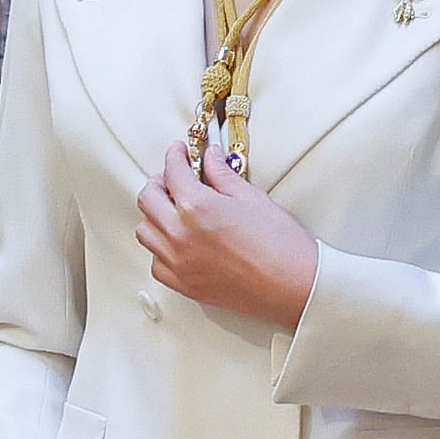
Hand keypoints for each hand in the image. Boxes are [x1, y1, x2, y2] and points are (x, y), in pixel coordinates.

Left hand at [136, 143, 320, 330]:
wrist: (293, 286)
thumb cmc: (280, 245)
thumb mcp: (252, 198)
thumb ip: (223, 176)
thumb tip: (211, 159)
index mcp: (196, 207)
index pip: (172, 171)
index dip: (175, 155)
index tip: (180, 152)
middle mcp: (180, 235)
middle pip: (148, 199)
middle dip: (159, 183)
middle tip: (175, 179)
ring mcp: (178, 263)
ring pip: (146, 232)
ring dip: (156, 216)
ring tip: (175, 211)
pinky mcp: (184, 285)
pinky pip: (157, 263)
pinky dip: (161, 249)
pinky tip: (180, 242)